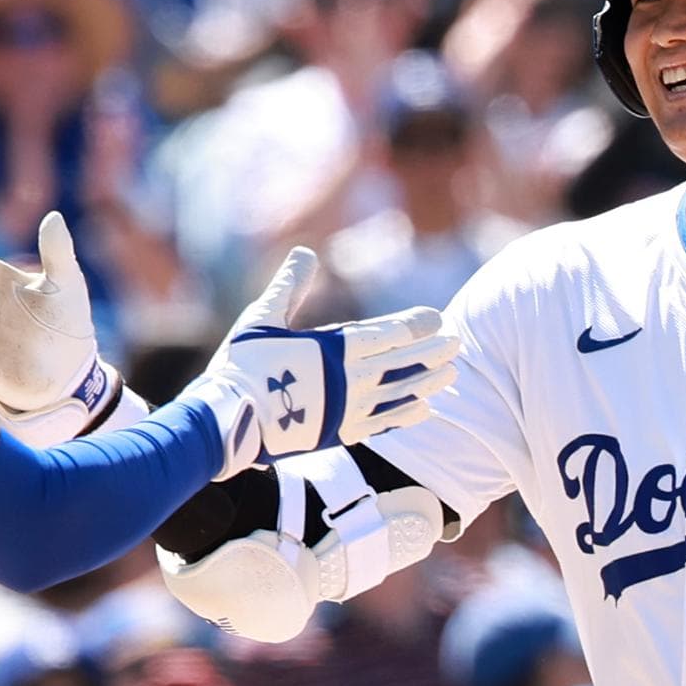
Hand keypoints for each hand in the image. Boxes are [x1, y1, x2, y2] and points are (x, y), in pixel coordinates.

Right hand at [189, 247, 457, 479]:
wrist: (228, 420)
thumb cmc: (241, 365)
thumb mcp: (262, 317)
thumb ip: (289, 286)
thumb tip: (305, 252)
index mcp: (331, 347)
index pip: (385, 334)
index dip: (414, 326)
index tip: (438, 319)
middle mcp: (347, 378)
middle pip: (400, 362)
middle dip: (430, 353)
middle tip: (458, 345)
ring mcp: (346, 408)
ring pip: (398, 393)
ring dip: (426, 382)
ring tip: (451, 375)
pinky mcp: (339, 433)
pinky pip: (382, 423)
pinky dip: (404, 415)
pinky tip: (424, 410)